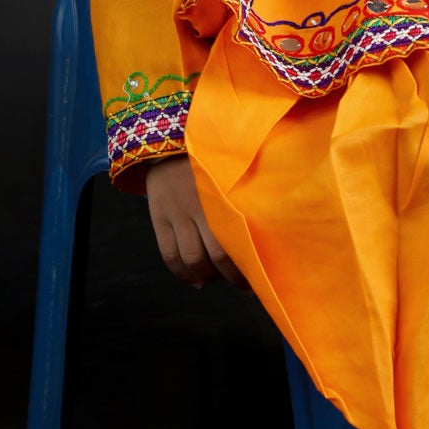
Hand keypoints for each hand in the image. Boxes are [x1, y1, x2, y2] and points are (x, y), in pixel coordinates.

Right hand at [145, 154, 248, 289]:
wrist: (169, 144)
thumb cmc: (210, 163)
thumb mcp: (229, 175)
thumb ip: (243, 198)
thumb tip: (268, 229)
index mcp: (223, 197)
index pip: (238, 240)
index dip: (249, 264)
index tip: (260, 276)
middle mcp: (200, 206)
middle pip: (219, 255)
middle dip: (233, 276)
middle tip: (244, 284)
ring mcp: (178, 213)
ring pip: (193, 259)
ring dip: (208, 277)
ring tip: (218, 279)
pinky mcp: (160, 217)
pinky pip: (170, 255)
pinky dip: (183, 274)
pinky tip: (196, 282)